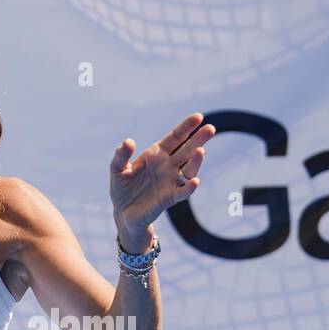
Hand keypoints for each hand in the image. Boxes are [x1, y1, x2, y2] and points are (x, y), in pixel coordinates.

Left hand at [110, 112, 214, 235]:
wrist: (123, 212)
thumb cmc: (122, 187)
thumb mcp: (117, 169)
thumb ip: (121, 155)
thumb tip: (128, 142)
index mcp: (156, 154)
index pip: (175, 138)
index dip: (186, 127)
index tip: (198, 116)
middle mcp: (168, 165)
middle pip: (187, 150)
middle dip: (198, 139)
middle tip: (211, 128)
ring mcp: (171, 181)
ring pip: (189, 169)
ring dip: (196, 161)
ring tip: (201, 151)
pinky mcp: (170, 197)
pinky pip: (183, 192)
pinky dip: (189, 187)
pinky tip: (194, 181)